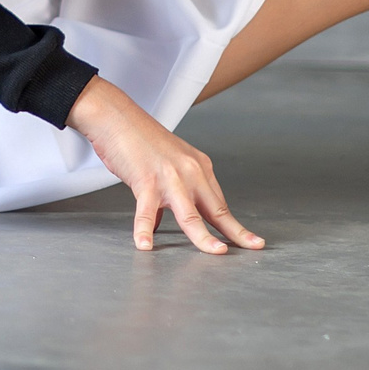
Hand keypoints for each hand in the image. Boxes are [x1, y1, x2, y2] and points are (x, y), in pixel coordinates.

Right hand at [67, 76, 263, 253]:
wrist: (116, 116)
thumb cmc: (138, 140)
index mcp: (198, 166)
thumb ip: (169, 193)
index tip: (247, 239)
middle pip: (216, 209)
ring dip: (204, 237)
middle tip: (252, 247)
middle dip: (235, 232)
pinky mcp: (146, 180)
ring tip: (215, 253)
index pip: (219, 202)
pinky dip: (145, 230)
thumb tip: (161, 221)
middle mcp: (190, 171)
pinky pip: (147, 212)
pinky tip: (146, 245)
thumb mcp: (165, 165)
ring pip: (190, 215)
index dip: (231, 224)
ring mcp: (169, 177)